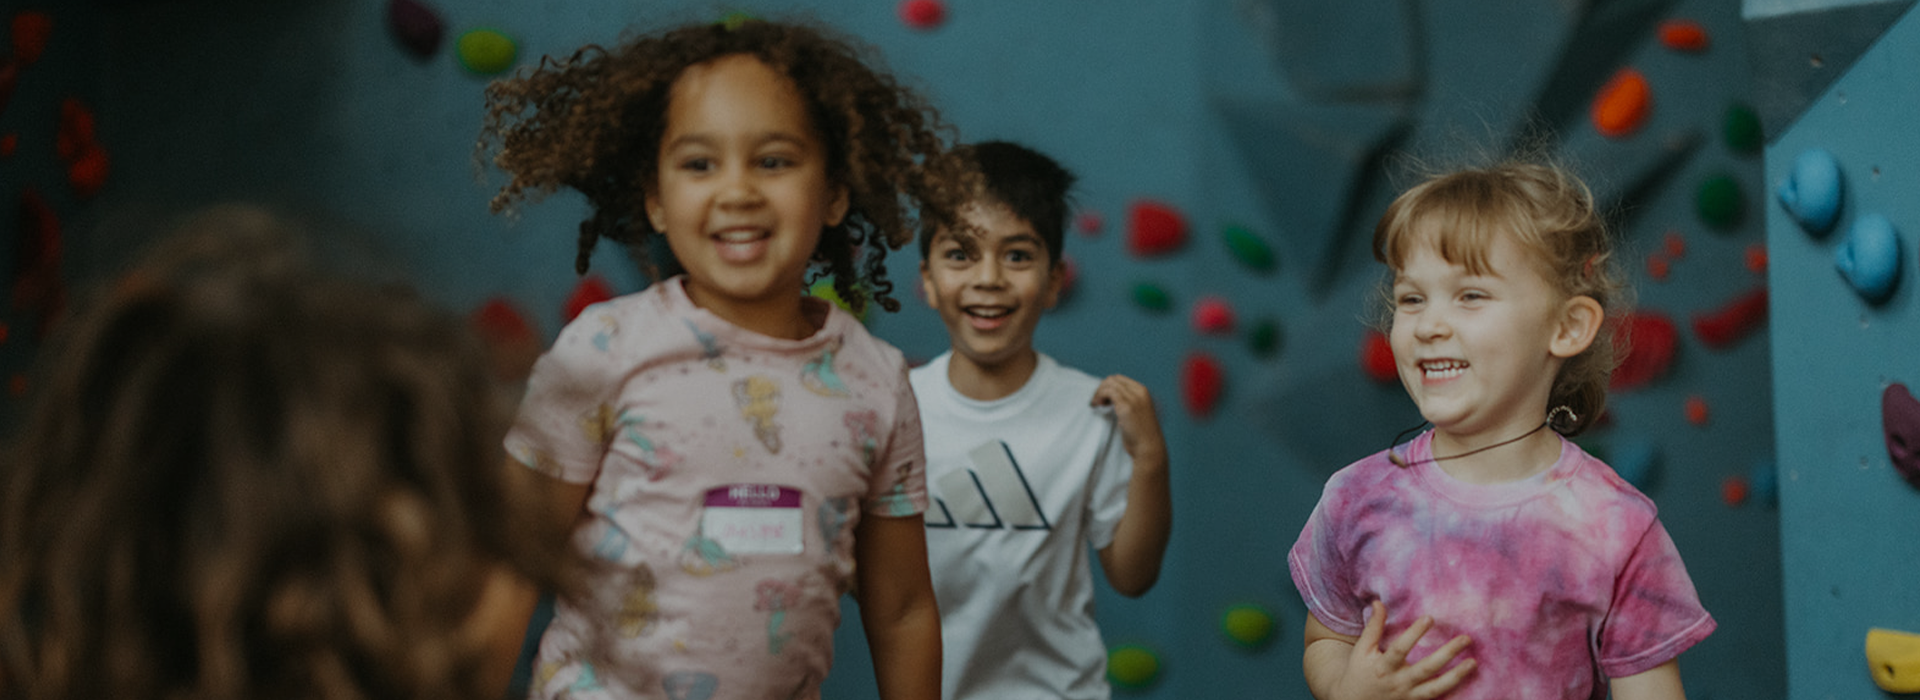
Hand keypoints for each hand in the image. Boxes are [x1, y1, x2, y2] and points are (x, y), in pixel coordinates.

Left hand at [1091, 374, 1164, 462]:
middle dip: (1101, 388)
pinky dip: (1099, 396)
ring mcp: (1134, 398)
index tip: (1102, 399)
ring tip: (1095, 404)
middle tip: (1096, 402)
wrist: (1148, 448)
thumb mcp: (1137, 412)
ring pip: (1109, 384)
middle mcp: (1140, 392)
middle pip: (1113, 379)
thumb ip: (1127, 402)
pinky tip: (1096, 406)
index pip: (1120, 379)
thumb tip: (1108, 397)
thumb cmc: (1140, 434)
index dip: (1107, 387)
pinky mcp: (1127, 406)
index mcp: (1143, 392)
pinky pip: (1108, 392)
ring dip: (1098, 392)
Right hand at [1327, 601, 1475, 699]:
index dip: (1414, 634)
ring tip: (1473, 662)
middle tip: (1466, 638)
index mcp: (1383, 666)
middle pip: (1425, 669)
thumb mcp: (1362, 649)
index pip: (1400, 649)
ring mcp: (1408, 696)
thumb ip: (1373, 627)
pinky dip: (1452, 691)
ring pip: (1436, 688)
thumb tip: (1379, 603)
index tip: (1430, 617)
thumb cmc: (1359, 671)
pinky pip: (1436, 698)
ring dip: (1456, 676)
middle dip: (1447, 654)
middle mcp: (1398, 682)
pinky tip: (1468, 680)